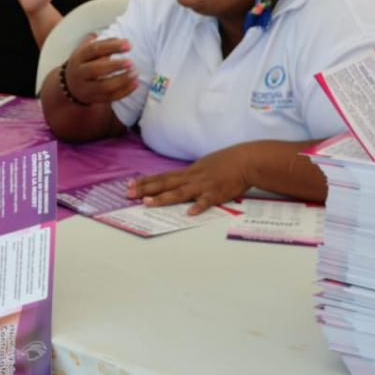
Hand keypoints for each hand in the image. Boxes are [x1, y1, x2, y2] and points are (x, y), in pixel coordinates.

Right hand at [63, 35, 136, 104]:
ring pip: (104, 86)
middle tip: (131, 62)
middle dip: (115, 66)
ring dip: (122, 80)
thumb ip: (104, 44)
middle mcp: (79, 73)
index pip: (94, 49)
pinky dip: (125, 91)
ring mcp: (85, 88)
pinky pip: (110, 97)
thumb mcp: (88, 51)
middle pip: (96, 69)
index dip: (112, 46)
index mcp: (78, 57)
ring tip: (135, 73)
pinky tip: (135, 83)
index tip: (129, 44)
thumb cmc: (86, 63)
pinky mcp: (93, 99)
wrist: (71, 85)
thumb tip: (124, 41)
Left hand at [127, 144, 252, 215]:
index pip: (163, 176)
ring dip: (163, 198)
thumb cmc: (227, 162)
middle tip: (128, 194)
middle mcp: (192, 177)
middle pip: (165, 183)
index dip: (146, 181)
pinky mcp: (217, 193)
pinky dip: (198, 207)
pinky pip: (206, 201)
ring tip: (148, 203)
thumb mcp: (205, 165)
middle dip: (145, 189)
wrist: (246, 160)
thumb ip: (192, 174)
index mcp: (189, 172)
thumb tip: (180, 180)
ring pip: (180, 192)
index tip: (130, 184)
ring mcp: (204, 185)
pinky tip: (189, 213)